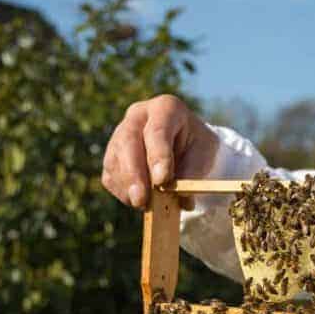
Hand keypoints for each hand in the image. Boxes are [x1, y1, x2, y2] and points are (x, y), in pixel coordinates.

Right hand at [101, 94, 218, 209]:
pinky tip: (138, 201)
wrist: (185, 145)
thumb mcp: (204, 154)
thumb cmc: (196, 146)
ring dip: (128, 187)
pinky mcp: (112, 155)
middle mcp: (138, 116)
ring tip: (146, 205)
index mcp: (165, 108)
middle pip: (128, 142)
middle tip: (142, 199)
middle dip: (134, 174)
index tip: (163, 180)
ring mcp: (120, 134)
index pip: (158, 130)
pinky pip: (110, 176)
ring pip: (115, 160)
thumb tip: (182, 198)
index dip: (158, 156)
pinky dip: (123, 192)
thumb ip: (193, 173)